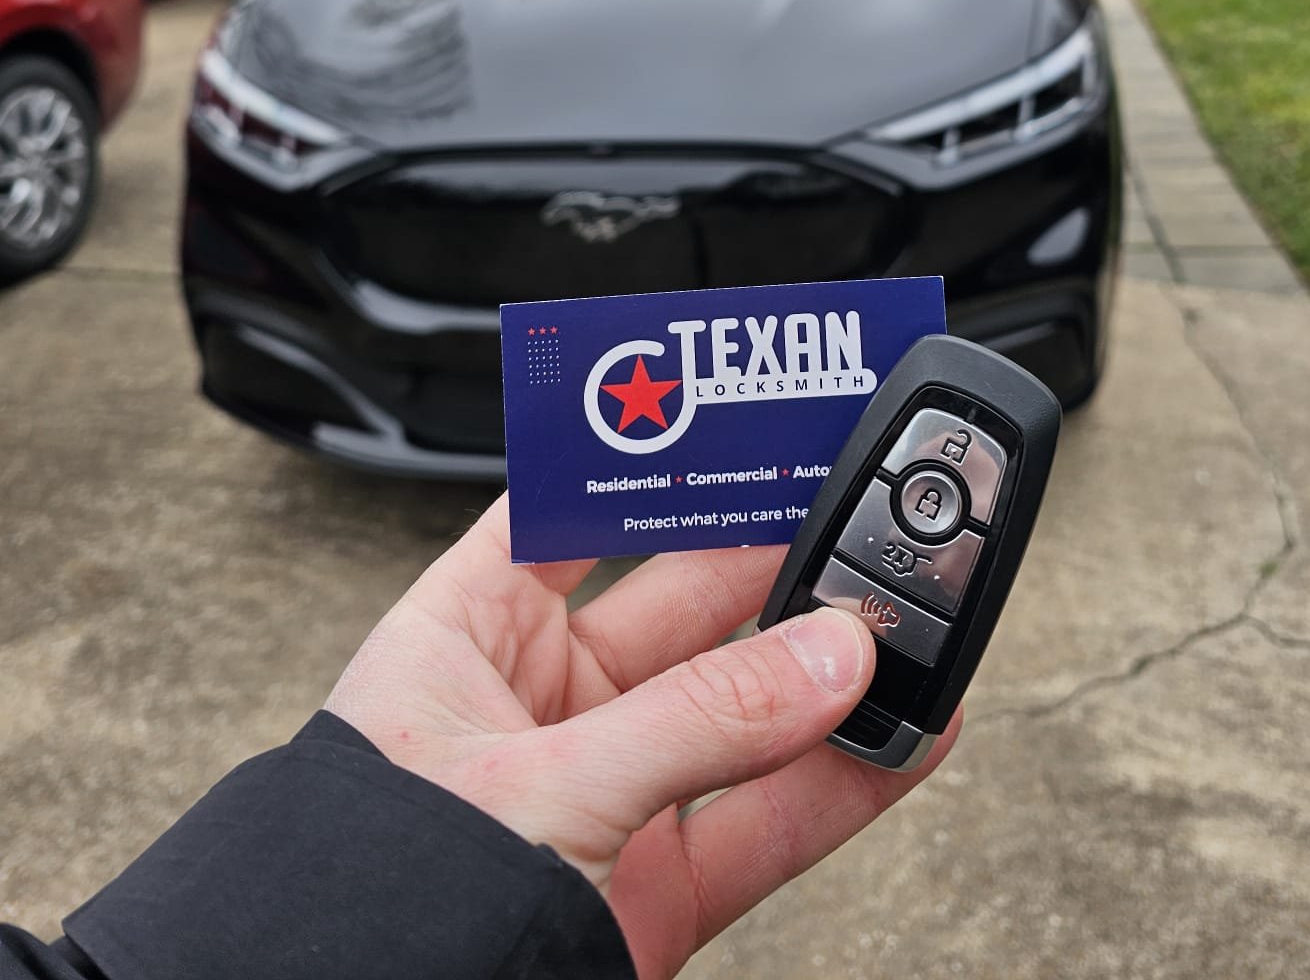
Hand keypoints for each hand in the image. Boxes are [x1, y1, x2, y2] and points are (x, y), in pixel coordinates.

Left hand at [326, 495, 957, 977]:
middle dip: (774, 564)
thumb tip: (829, 658)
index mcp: (466, 636)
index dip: (662, 463)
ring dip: (825, 675)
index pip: (575, 512)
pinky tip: (907, 738)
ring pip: (739, 710)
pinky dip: (844, 784)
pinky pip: (767, 820)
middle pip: (681, 602)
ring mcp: (605, 796)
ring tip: (905, 627)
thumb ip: (695, 721)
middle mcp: (538, 704)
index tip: (751, 426)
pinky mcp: (656, 887)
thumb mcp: (541, 789)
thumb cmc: (373, 910)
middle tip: (860, 521)